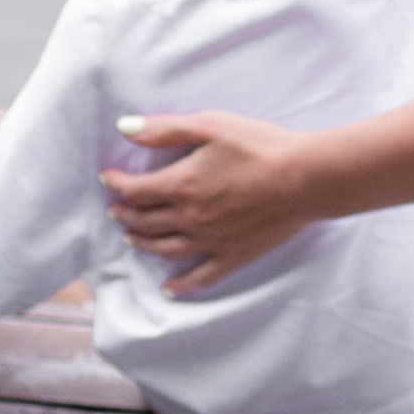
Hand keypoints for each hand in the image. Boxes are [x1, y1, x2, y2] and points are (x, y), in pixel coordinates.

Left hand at [102, 110, 313, 297]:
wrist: (305, 178)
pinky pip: (201, 276)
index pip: (136, 189)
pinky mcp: (234, 255)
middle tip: (116, 209)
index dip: (117, 184)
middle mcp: (190, 217)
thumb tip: (125, 128)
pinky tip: (169, 288)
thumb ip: (165, 129)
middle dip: (126, 214)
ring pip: (165, 249)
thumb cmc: (260, 146)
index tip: (108, 178)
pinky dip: (181, 285)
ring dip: (143, 243)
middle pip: (146, 220)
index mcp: (182, 184)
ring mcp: (211, 241)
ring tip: (131, 237)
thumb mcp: (210, 125)